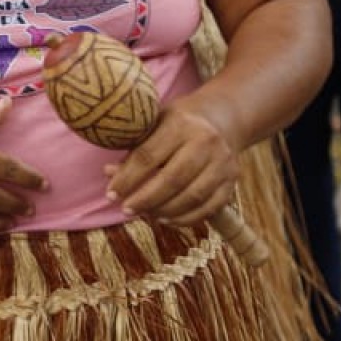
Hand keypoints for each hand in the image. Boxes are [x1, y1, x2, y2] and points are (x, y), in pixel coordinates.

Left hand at [106, 95, 238, 228]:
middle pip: (172, 180)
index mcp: (180, 124)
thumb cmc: (176, 123)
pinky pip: (209, 207)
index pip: (148, 156)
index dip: (127, 179)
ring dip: (164, 211)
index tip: (111, 194)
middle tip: (126, 210)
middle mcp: (205, 143)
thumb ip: (134, 149)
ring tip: (144, 215)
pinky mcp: (232, 181)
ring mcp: (222, 163)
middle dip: (145, 199)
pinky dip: (186, 218)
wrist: (219, 121)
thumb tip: (108, 173)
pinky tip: (166, 219)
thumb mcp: (153, 125)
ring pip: (192, 196)